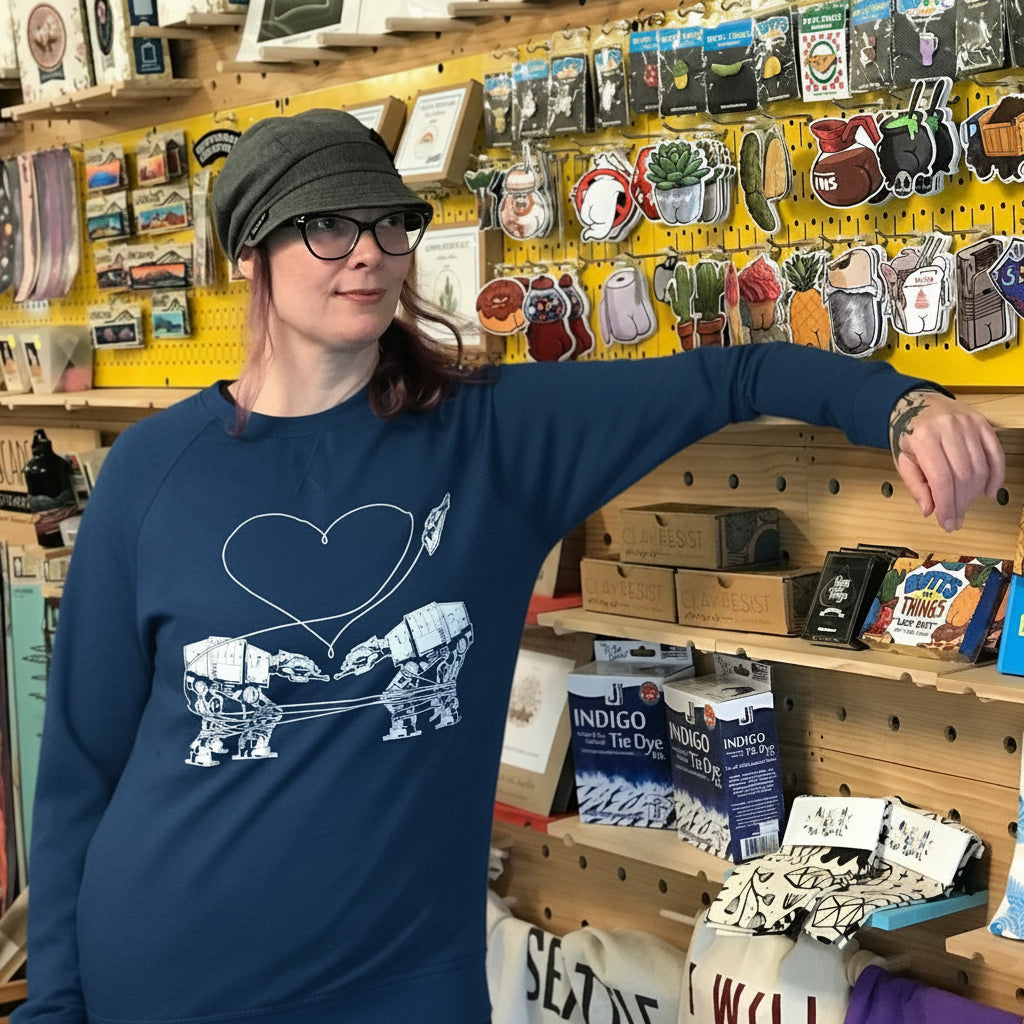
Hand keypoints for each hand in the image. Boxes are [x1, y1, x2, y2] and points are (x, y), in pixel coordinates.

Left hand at [889, 388, 1004, 531]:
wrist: (915, 401)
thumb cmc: (907, 432)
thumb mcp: (902, 459)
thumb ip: (916, 486)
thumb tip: (930, 510)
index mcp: (924, 438)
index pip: (942, 479)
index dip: (947, 506)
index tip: (947, 522)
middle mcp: (948, 428)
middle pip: (963, 476)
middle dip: (961, 503)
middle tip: (956, 519)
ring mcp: (968, 424)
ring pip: (979, 467)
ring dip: (975, 493)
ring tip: (965, 506)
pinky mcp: (982, 423)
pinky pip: (995, 454)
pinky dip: (995, 475)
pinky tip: (989, 491)